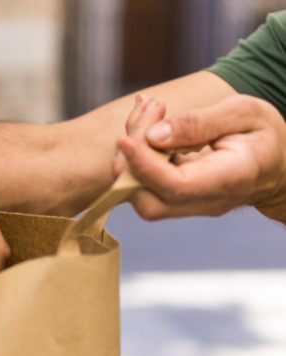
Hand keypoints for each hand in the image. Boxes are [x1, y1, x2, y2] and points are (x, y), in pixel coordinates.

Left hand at [115, 94, 285, 222]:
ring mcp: (188, 206)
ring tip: (150, 109)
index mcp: (231, 179)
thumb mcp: (243, 113)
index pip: (178, 186)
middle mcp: (206, 201)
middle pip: (150, 202)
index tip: (125, 139)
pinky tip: (149, 119)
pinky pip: (142, 185)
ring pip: (140, 195)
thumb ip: (198, 123)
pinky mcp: (173, 199)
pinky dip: (134, 153)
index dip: (145, 166)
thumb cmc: (263, 135)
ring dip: (129, 153)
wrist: (277, 164)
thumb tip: (153, 136)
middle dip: (130, 162)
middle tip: (147, 112)